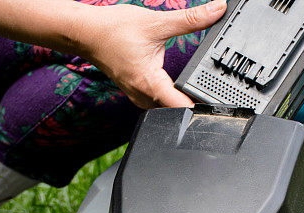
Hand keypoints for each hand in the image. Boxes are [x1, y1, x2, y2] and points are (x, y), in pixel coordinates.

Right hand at [79, 0, 226, 108]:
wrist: (87, 33)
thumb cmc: (113, 30)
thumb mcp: (157, 23)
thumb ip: (190, 19)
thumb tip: (216, 10)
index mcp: (150, 84)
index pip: (182, 107)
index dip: (202, 106)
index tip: (216, 100)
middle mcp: (144, 96)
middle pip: (177, 111)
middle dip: (195, 103)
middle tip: (214, 93)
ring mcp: (139, 96)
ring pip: (167, 109)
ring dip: (181, 101)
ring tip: (198, 90)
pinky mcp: (137, 92)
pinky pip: (157, 102)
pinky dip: (169, 96)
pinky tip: (177, 86)